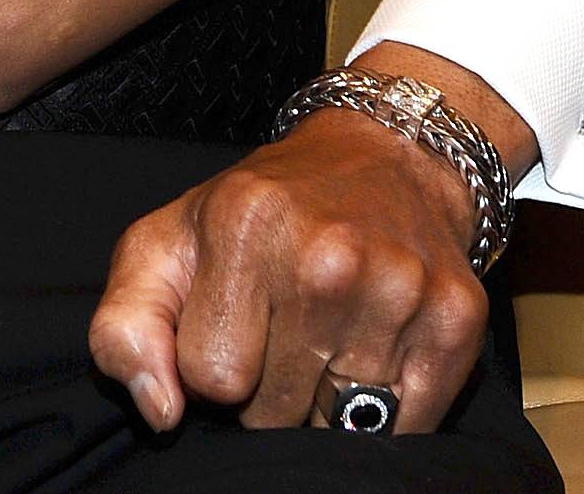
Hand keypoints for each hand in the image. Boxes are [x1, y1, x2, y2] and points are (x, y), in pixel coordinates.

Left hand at [89, 108, 488, 433]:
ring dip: (324, 399)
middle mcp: (328, 256)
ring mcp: (399, 288)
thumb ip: (126, 328)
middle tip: (281, 328)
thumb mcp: (167, 243)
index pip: (209, 379)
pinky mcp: (456, 319)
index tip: (231, 326)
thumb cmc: (264, 209)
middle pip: (272, 413)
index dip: (210, 367)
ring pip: (337, 426)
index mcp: (245, 227)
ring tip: (326, 334)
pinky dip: (384, 411)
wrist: (386, 155)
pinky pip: (404, 428)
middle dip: (266, 389)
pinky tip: (372, 351)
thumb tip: (162, 412)